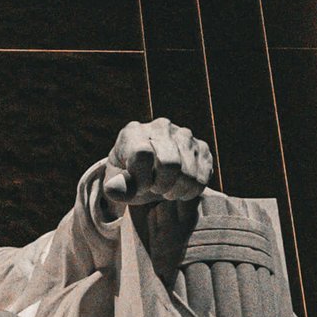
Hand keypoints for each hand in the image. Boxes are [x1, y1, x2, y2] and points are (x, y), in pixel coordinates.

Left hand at [97, 118, 213, 219]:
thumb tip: (114, 189)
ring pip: (188, 173)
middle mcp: (161, 127)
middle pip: (170, 163)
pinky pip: (202, 177)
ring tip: (166, 190)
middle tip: (155, 189)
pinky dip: (191, 190)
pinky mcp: (201, 147)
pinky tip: (180, 187)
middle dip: (161, 186)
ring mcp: (184, 134)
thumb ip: (115, 188)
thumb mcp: (117, 184)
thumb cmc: (130, 177)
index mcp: (134, 132)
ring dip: (176, 190)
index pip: (142, 154)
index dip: (142, 179)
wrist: (149, 172)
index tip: (140, 188)